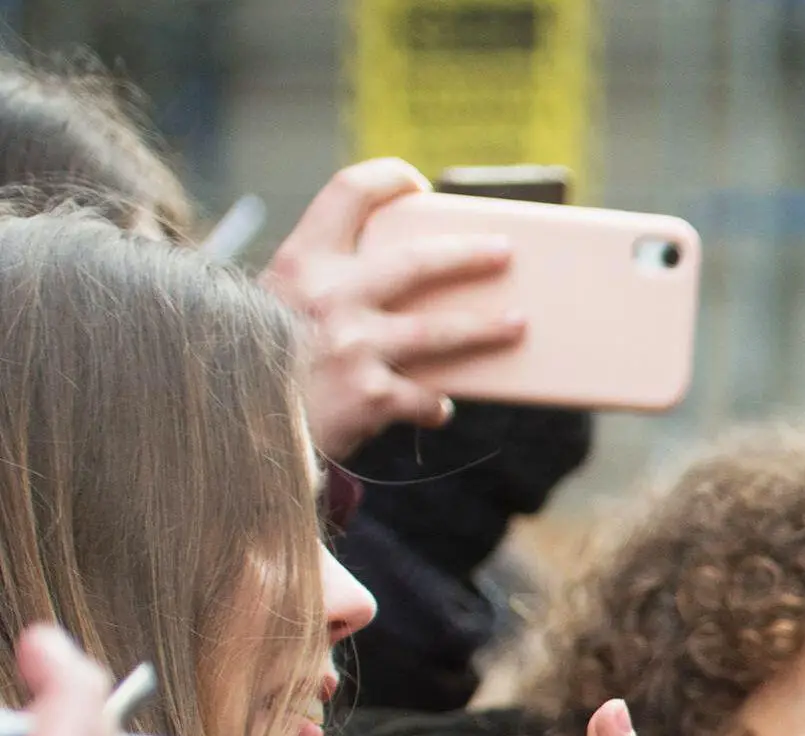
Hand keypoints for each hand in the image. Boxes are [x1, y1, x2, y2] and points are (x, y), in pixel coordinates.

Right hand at [260, 159, 520, 457]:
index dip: (387, 179)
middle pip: (418, 261)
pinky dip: (434, 405)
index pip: (347, 193)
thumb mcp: (265, 307)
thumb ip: (313, 288)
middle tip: (504, 251)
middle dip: (468, 254)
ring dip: (487, 327)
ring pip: (441, 330)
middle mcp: (329, 295)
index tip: (416, 184)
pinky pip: (425, 397)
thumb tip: (367, 280)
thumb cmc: (251, 364)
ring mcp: (353, 346)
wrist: (227, 429)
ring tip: (518, 323)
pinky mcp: (371, 396)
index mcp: (300, 261)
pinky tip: (438, 408)